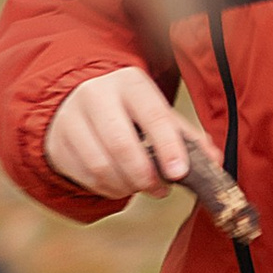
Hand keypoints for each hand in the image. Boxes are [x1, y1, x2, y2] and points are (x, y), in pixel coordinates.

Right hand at [43, 66, 193, 202]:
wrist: (74, 100)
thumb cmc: (127, 111)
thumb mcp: (156, 112)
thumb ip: (186, 137)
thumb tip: (214, 162)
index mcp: (130, 83)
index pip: (153, 115)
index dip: (168, 147)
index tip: (178, 174)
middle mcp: (96, 95)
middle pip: (121, 145)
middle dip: (145, 175)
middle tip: (160, 189)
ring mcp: (72, 119)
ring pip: (101, 166)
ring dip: (126, 186)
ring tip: (140, 186)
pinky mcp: (57, 142)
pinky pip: (86, 177)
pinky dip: (107, 189)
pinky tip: (118, 184)